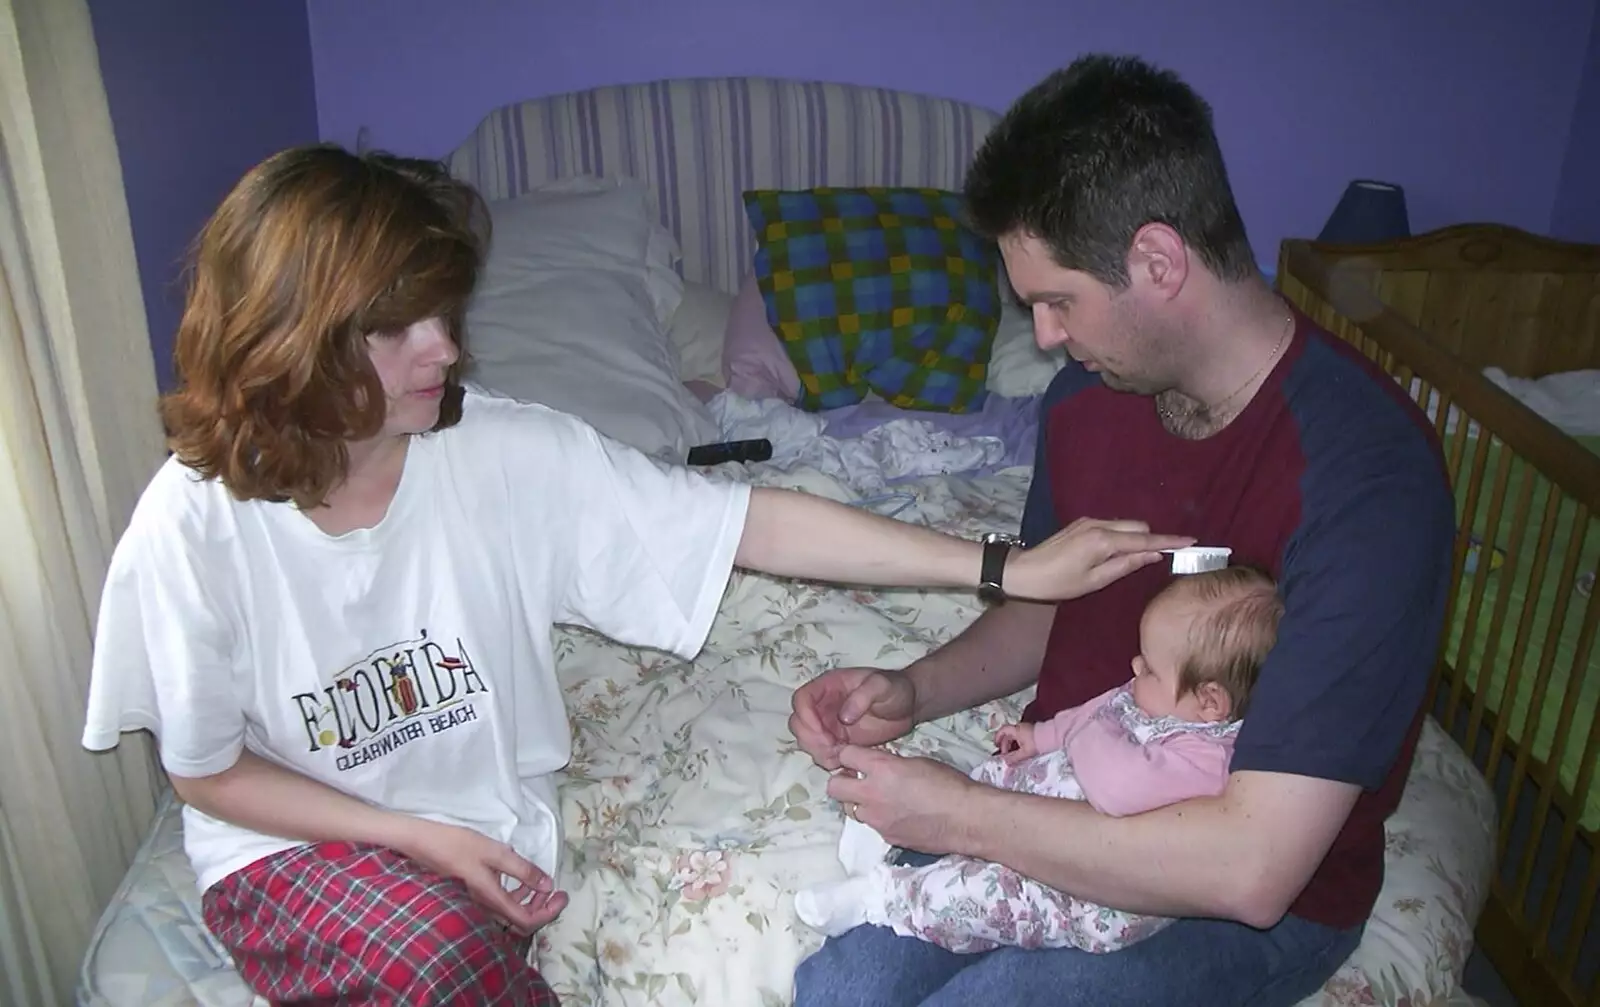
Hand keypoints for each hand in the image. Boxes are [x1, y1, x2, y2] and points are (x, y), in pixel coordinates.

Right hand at [399, 820, 568, 933]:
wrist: (420, 844)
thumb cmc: (457, 845)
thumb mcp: (495, 852)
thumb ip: (522, 870)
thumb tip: (547, 885)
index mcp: (491, 899)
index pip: (527, 921)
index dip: (549, 912)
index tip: (563, 894)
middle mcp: (484, 909)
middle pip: (521, 922)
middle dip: (543, 907)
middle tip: (555, 889)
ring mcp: (476, 905)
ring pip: (510, 914)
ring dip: (529, 901)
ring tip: (539, 881)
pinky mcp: (472, 897)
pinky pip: (499, 905)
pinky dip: (515, 895)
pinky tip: (517, 878)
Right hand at [789, 667, 915, 770]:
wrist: (908, 705)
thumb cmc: (895, 689)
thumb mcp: (881, 686)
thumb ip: (862, 697)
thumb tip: (843, 718)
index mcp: (828, 686)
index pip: (802, 699)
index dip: (806, 717)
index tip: (823, 732)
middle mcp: (823, 705)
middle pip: (799, 723)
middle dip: (810, 738)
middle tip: (832, 748)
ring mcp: (828, 724)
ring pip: (807, 741)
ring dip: (818, 751)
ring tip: (839, 756)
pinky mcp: (837, 741)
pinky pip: (822, 753)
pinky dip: (828, 760)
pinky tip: (844, 761)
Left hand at [826, 745, 979, 855]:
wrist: (966, 819)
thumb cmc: (949, 784)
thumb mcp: (918, 762)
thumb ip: (892, 763)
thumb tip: (880, 765)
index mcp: (882, 768)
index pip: (845, 755)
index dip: (849, 755)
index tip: (856, 758)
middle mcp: (872, 794)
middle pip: (834, 787)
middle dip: (842, 781)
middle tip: (857, 779)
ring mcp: (877, 819)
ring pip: (850, 809)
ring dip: (859, 802)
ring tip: (879, 799)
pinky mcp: (886, 837)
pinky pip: (872, 825)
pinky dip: (879, 818)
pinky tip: (898, 815)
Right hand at [994, 722, 1037, 763]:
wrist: (1051, 737)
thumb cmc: (1037, 743)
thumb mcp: (1024, 752)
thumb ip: (1014, 758)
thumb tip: (1005, 762)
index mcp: (1016, 730)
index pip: (1003, 730)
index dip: (998, 737)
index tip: (996, 745)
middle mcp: (1020, 727)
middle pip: (1008, 734)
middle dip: (1005, 743)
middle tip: (1005, 753)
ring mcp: (1026, 728)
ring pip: (1014, 735)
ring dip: (1011, 744)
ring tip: (1012, 753)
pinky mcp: (1031, 731)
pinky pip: (1020, 736)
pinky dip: (1017, 743)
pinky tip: (1020, 750)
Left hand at [1006, 517, 1192, 601]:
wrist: (1024, 571)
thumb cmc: (1057, 583)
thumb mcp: (1095, 581)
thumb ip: (1126, 566)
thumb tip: (1153, 556)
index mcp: (1103, 541)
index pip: (1145, 540)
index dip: (1169, 541)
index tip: (1191, 541)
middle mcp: (1098, 525)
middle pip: (1138, 527)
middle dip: (1152, 540)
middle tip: (1159, 558)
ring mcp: (1089, 521)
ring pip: (1126, 525)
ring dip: (1136, 538)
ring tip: (1136, 559)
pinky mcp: (1082, 523)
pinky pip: (1113, 526)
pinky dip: (1122, 536)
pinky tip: (1117, 552)